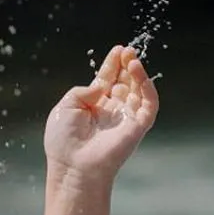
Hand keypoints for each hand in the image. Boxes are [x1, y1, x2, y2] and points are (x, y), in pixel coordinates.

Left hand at [43, 45, 158, 179]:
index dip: (113, 65)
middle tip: (128, 51)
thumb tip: (99, 86)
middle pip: (125, 82)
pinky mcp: (137, 128)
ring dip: (138, 74)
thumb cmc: (63, 141)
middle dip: (127, 66)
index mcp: (94, 106)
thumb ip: (83, 91)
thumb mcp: (65, 107)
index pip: (108, 80)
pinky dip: (149, 89)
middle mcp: (112, 111)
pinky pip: (150, 106)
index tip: (118, 49)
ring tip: (132, 60)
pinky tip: (140, 75)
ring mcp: (125, 119)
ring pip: (139, 91)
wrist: (72, 165)